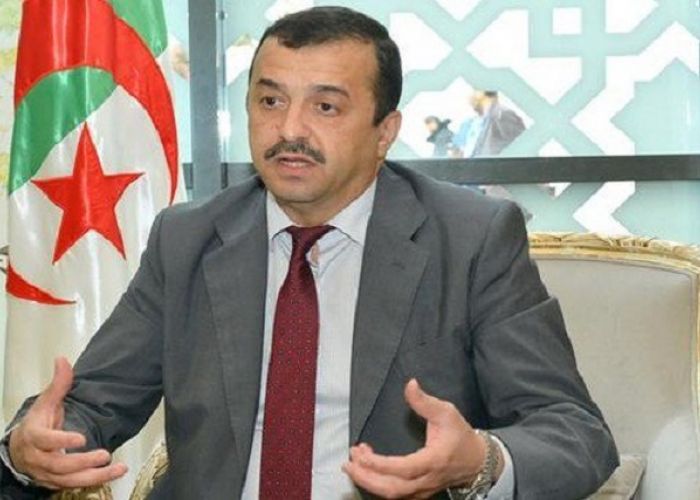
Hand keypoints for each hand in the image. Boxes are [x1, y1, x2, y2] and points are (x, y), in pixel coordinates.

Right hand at [8, 357, 126, 489]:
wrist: (21, 450)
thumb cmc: (36, 425)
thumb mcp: (46, 402)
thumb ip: (58, 384)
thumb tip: (63, 360)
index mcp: (34, 436)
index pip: (45, 441)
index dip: (61, 440)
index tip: (81, 438)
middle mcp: (39, 458)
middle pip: (59, 465)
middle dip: (82, 462)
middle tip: (105, 454)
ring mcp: (48, 473)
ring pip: (69, 480)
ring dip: (95, 476)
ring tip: (118, 468)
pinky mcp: (58, 481)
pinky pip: (76, 485)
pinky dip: (96, 481)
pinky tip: (114, 473)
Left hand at [342, 379, 501, 498]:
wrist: (477, 461)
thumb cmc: (460, 436)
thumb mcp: (446, 412)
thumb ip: (425, 401)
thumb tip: (410, 384)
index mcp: (434, 461)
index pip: (404, 468)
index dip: (380, 464)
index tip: (362, 452)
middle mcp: (427, 480)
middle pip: (393, 488)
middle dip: (367, 476)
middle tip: (350, 460)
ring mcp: (423, 489)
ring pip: (392, 494)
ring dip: (369, 481)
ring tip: (353, 464)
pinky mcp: (419, 492)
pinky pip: (395, 494)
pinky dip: (378, 484)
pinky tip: (367, 471)